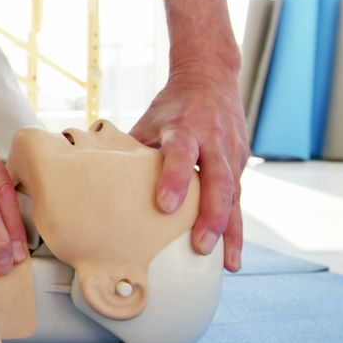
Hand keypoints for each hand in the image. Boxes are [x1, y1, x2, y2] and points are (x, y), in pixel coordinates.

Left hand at [129, 67, 247, 271]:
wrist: (210, 78)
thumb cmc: (172, 107)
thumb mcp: (150, 122)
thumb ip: (134, 151)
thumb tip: (100, 185)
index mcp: (184, 128)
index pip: (179, 153)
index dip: (173, 178)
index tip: (164, 205)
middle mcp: (213, 140)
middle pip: (218, 180)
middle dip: (211, 216)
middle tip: (200, 246)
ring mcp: (232, 152)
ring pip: (235, 195)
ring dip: (231, 230)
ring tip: (226, 263)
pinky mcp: (242, 163)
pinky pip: (240, 199)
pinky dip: (236, 226)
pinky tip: (231, 253)